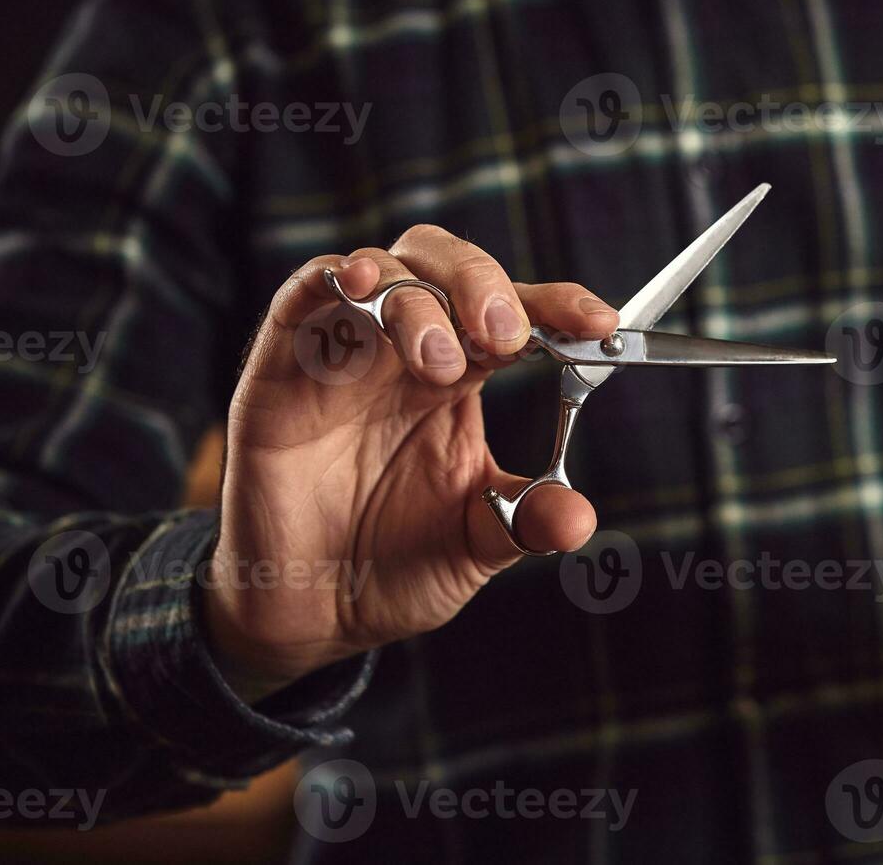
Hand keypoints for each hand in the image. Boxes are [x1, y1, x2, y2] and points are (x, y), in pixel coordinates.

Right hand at [204, 229, 619, 698]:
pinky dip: (334, 279)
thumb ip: (525, 522)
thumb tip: (579, 518)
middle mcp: (405, 352)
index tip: (600, 323)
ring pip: (386, 269)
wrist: (307, 616)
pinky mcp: (283, 367)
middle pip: (449, 266)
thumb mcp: (474, 546)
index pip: (516, 315)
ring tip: (439, 361)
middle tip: (505, 334)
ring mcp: (345, 353)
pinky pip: (304, 295)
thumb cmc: (390, 568)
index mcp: (460, 380)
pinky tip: (364, 288)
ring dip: (420, 298)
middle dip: (485, 285)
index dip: (558, 306)